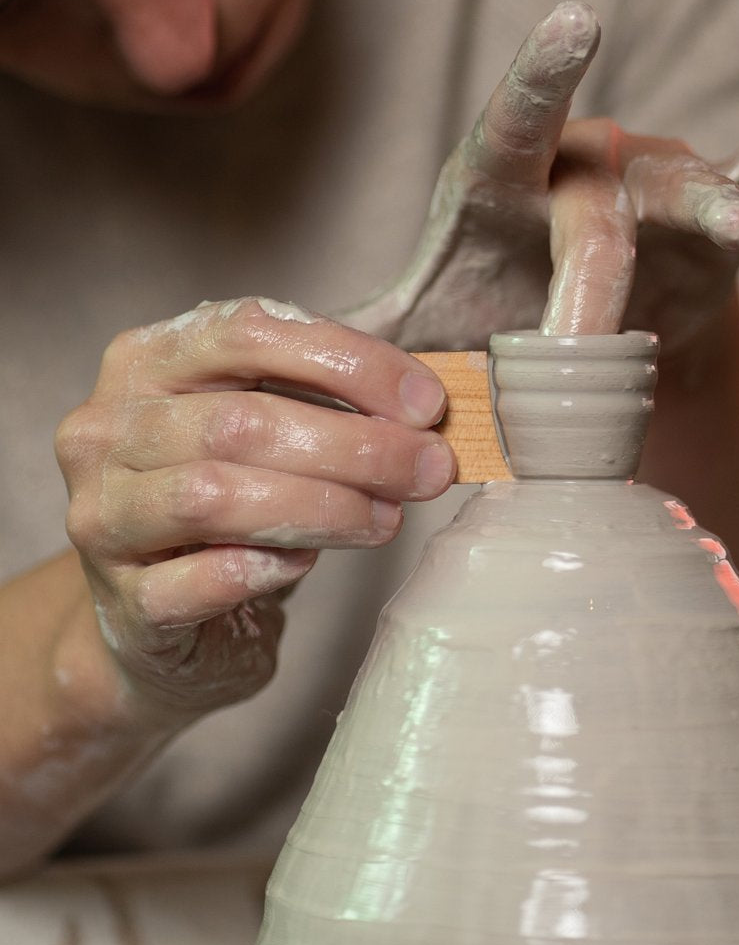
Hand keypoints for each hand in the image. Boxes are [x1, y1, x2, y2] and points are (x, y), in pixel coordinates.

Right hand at [55, 297, 454, 719]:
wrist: (160, 612)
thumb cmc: (229, 501)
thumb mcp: (264, 429)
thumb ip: (325, 404)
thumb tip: (422, 413)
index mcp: (147, 363)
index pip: (248, 331)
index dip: (350, 362)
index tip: (426, 403)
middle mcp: (107, 430)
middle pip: (241, 420)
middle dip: (356, 445)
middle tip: (429, 469)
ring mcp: (103, 515)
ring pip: (217, 495)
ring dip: (325, 507)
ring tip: (386, 519)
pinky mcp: (123, 599)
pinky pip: (203, 579)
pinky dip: (269, 567)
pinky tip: (307, 562)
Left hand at [347, 1, 738, 349]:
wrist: (577, 332)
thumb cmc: (491, 313)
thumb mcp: (427, 325)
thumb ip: (367, 334)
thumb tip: (284, 362)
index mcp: (499, 191)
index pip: (512, 130)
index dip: (539, 82)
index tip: (573, 27)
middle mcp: (576, 170)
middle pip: (592, 209)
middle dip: (589, 278)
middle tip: (580, 346)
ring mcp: (649, 185)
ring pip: (682, 194)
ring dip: (709, 212)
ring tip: (738, 232)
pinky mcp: (707, 217)